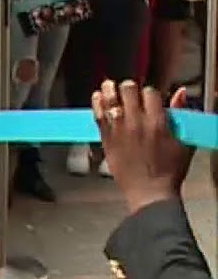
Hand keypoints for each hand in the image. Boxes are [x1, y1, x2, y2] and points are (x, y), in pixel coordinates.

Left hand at [93, 80, 194, 215]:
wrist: (150, 192)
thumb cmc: (169, 171)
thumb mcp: (183, 142)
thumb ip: (181, 115)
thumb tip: (180, 94)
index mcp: (158, 122)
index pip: (150, 93)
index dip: (149, 92)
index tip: (147, 95)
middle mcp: (137, 123)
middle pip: (128, 91)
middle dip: (128, 88)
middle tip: (128, 89)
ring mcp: (119, 130)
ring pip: (110, 100)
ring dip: (109, 90)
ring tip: (109, 86)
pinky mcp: (107, 139)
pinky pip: (98, 116)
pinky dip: (96, 104)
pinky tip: (97, 97)